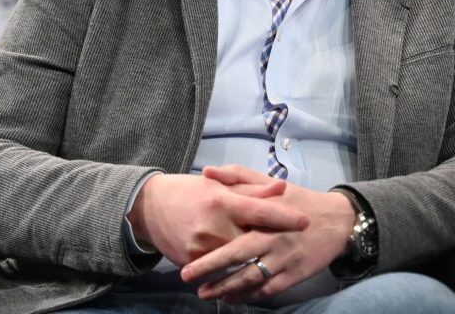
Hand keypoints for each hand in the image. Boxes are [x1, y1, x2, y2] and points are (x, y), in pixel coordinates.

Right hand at [127, 173, 308, 266]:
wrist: (150, 207)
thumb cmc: (189, 191)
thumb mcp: (218, 184)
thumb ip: (251, 189)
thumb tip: (282, 188)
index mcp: (222, 201)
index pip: (260, 211)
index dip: (284, 217)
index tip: (304, 221)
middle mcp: (213, 225)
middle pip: (253, 241)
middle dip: (273, 242)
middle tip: (293, 242)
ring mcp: (202, 247)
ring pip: (239, 260)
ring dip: (255, 258)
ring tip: (272, 256)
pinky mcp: (192, 262)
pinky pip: (220, 270)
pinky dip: (232, 268)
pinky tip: (243, 265)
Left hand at [179, 165, 354, 302]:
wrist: (336, 221)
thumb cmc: (296, 199)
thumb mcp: (268, 181)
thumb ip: (236, 176)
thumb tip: (207, 172)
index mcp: (266, 213)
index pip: (234, 228)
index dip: (210, 243)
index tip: (187, 254)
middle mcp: (275, 237)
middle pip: (238, 255)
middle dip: (210, 268)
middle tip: (187, 277)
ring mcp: (285, 258)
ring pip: (251, 277)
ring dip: (226, 287)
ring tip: (204, 292)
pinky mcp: (295, 275)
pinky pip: (268, 289)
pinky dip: (249, 296)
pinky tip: (232, 298)